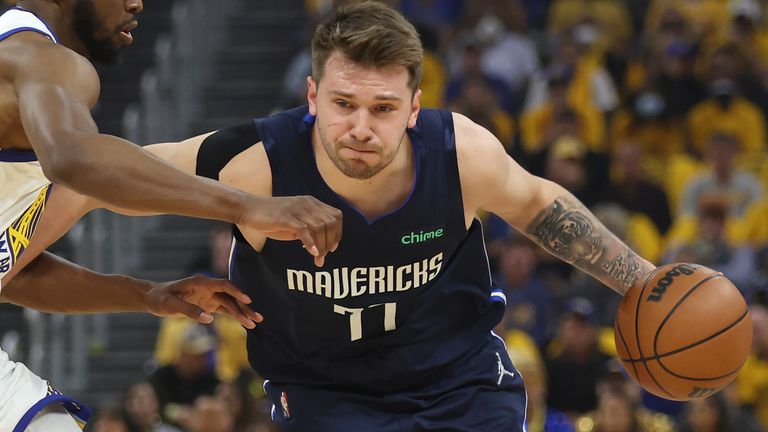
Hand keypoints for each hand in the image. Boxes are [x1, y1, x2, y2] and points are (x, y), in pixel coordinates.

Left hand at [145, 275, 262, 328]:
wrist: (153, 298)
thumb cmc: (160, 299)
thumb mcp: (171, 304)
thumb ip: (190, 311)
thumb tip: (209, 318)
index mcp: (201, 282)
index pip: (223, 285)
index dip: (236, 292)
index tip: (247, 300)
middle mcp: (208, 288)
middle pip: (231, 296)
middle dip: (244, 307)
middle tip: (257, 318)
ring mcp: (209, 296)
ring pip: (230, 304)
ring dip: (241, 313)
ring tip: (254, 323)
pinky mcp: (208, 304)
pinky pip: (224, 309)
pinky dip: (234, 315)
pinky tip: (244, 322)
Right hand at [239, 195, 342, 266]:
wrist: (250, 209)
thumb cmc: (272, 218)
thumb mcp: (295, 222)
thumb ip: (309, 230)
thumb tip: (322, 246)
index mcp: (312, 203)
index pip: (336, 216)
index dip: (338, 233)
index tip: (333, 248)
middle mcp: (307, 204)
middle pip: (330, 222)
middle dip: (330, 242)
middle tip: (323, 256)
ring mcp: (297, 209)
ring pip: (319, 227)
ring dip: (321, 246)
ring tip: (317, 258)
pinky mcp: (286, 217)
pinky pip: (304, 230)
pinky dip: (310, 242)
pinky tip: (311, 253)